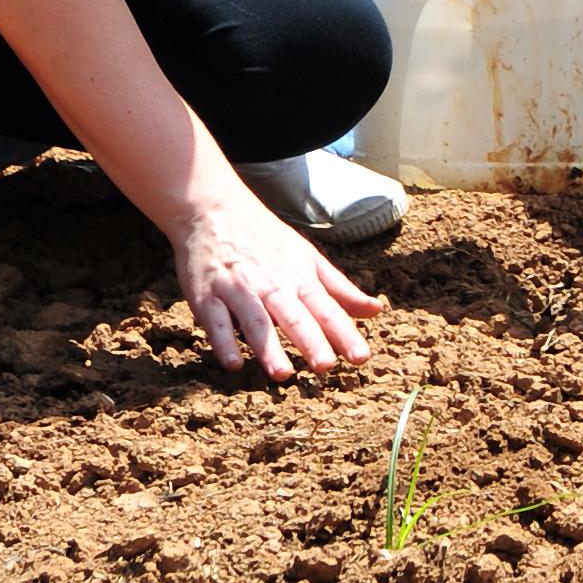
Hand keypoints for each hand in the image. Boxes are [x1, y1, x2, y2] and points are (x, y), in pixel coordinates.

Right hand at [174, 187, 386, 380]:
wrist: (212, 208)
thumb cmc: (266, 237)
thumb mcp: (307, 257)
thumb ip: (340, 288)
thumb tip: (376, 310)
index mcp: (298, 276)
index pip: (326, 308)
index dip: (344, 332)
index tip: (361, 357)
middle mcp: (271, 284)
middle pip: (293, 315)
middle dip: (310, 340)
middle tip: (326, 367)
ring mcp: (237, 289)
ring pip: (255, 320)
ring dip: (268, 347)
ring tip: (282, 374)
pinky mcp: (206, 295)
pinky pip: (215, 321)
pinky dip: (223, 341)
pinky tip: (232, 363)